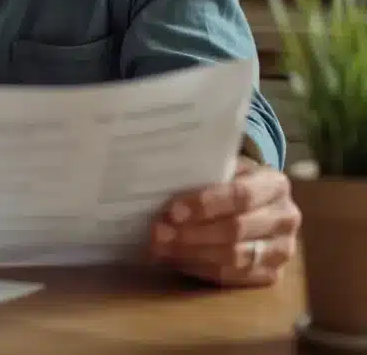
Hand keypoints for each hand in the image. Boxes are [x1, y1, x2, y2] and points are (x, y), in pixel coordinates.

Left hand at [149, 157, 300, 286]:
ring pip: (234, 257)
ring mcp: (282, 250)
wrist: (255, 203)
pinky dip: (200, 268)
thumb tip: (164, 180)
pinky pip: (233, 277)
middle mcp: (286, 218)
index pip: (241, 196)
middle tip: (158, 232)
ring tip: (160, 247)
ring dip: (191, 253)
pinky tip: (176, 259)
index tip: (173, 211)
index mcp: (276, 184)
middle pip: (236, 229)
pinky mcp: (271, 274)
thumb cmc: (229, 180)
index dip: (205, 204)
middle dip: (192, 233)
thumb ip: (202, 173)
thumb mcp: (221, 166)